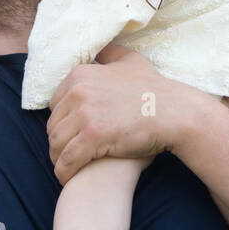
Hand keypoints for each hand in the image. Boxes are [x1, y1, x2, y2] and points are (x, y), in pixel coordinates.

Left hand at [45, 44, 202, 184]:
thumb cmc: (155, 89)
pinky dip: (64, 172)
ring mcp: (85, 113)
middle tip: (70, 153)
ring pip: (56, 143)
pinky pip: (67, 160)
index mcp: (81, 74)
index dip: (63, 120)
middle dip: (60, 140)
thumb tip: (99, 51)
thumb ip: (109, 54)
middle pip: (53, 124)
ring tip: (67, 167)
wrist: (175, 112)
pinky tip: (68, 178)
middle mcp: (78, 91)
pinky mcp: (93, 136)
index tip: (73, 132)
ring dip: (58, 159)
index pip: (54, 104)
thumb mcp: (130, 61)